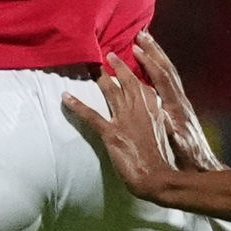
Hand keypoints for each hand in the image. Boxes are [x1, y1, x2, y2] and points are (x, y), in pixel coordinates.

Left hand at [65, 65, 176, 196]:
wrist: (157, 176)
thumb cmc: (162, 158)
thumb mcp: (165, 133)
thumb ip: (159, 120)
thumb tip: (158, 114)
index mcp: (154, 109)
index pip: (143, 84)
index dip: (136, 72)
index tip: (131, 60)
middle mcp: (139, 109)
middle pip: (127, 81)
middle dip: (117, 66)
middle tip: (109, 54)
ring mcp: (124, 119)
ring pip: (109, 91)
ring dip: (99, 77)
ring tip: (91, 65)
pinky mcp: (111, 133)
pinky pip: (91, 115)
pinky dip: (77, 105)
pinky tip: (65, 97)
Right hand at [127, 33, 223, 170]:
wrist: (202, 167)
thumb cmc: (186, 159)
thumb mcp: (177, 144)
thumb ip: (168, 128)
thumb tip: (160, 112)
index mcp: (177, 107)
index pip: (162, 78)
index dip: (149, 62)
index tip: (135, 49)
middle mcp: (180, 101)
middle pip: (166, 69)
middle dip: (153, 50)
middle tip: (141, 34)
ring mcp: (181, 103)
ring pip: (169, 73)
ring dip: (157, 56)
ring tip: (146, 42)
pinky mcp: (179, 109)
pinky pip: (168, 82)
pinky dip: (158, 69)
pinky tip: (151, 65)